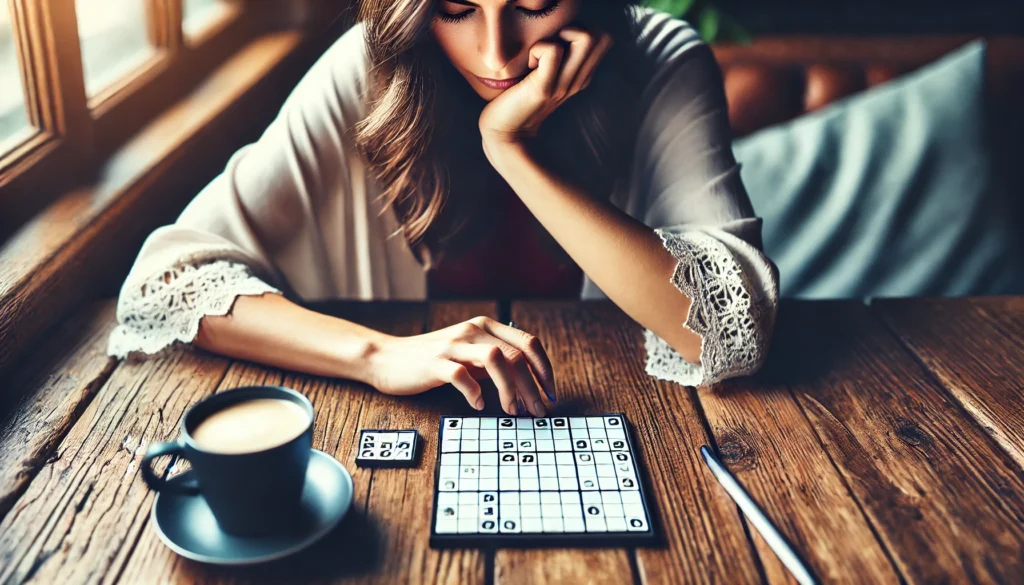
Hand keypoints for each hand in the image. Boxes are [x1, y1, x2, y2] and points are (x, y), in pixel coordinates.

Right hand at [367, 316, 555, 415]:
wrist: (388, 358)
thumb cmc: (434, 361)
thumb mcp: (470, 355)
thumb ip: (495, 362)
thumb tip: (529, 384)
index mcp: (485, 327)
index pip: (528, 343)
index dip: (544, 369)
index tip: (550, 393)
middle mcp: (472, 331)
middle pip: (516, 355)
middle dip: (532, 387)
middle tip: (537, 411)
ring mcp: (453, 345)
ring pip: (496, 360)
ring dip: (510, 389)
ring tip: (512, 410)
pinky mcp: (434, 362)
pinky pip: (462, 376)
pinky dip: (475, 394)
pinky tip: (477, 406)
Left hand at [479, 27, 612, 145]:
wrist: (506, 132)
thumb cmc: (518, 98)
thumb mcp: (546, 76)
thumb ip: (558, 59)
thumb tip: (556, 32)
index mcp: (581, 76)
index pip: (603, 38)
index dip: (582, 30)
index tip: (558, 44)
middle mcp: (578, 80)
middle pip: (602, 36)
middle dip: (576, 27)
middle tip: (552, 44)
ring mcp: (564, 85)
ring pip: (586, 38)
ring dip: (560, 34)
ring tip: (541, 52)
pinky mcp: (544, 88)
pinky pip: (552, 50)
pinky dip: (539, 48)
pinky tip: (529, 65)